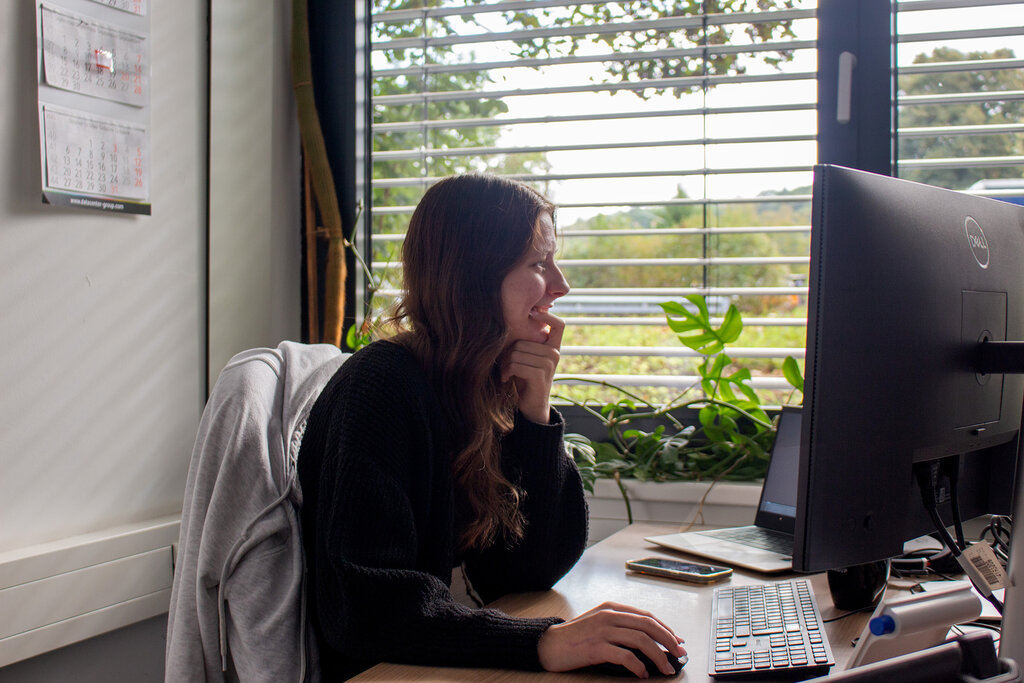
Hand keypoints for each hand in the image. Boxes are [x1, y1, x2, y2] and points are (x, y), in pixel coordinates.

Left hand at [501, 309, 563, 423]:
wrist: (531, 405)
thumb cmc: (525, 379)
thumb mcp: (527, 357)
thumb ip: (526, 342)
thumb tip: (517, 318)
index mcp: (553, 348)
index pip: (559, 325)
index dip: (547, 316)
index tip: (531, 313)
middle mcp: (554, 355)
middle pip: (523, 341)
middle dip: (508, 354)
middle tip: (505, 365)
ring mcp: (549, 365)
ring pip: (517, 353)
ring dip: (505, 364)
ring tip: (506, 372)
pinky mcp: (540, 376)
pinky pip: (517, 365)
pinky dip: (506, 372)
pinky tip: (505, 378)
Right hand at [537, 602, 686, 677]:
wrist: (549, 644)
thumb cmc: (575, 636)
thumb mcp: (598, 622)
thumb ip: (619, 624)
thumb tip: (648, 639)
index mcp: (611, 607)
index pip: (646, 616)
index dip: (665, 629)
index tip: (677, 641)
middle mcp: (609, 615)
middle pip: (648, 625)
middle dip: (668, 641)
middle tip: (679, 655)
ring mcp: (603, 631)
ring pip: (641, 640)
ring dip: (658, 656)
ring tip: (665, 668)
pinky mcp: (597, 647)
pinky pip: (625, 656)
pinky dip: (638, 666)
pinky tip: (642, 674)